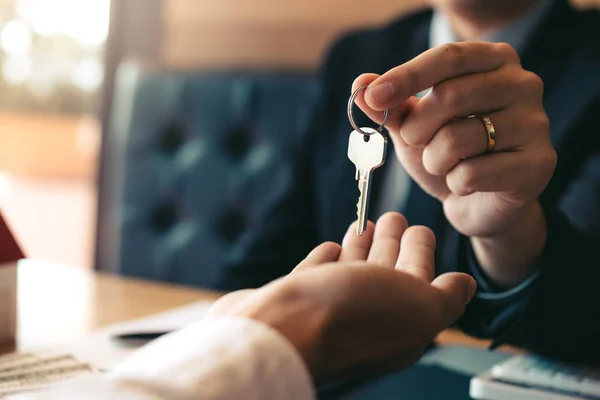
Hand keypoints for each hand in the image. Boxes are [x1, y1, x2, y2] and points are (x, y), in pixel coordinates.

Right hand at [207, 213, 475, 382]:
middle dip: (393, 244)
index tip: (419, 228)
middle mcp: (366, 319)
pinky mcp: (295, 301)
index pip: (418, 281)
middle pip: (385, 274)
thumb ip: (446, 298)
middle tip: (394, 217)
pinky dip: (326, 260)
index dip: (422, 253)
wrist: (281, 330)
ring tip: (365, 223)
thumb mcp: (419, 308)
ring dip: (361, 247)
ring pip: (351, 272)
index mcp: (401, 323)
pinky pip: (317, 275)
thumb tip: (466, 286)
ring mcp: (327, 311)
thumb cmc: (351, 316)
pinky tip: (330, 247)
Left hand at [353, 42, 556, 286]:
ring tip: (442, 165)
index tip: (373, 97)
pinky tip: (465, 184)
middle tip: (412, 141)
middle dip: (416, 127)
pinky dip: (455, 183)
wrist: (480, 203)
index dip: (407, 76)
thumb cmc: (448, 153)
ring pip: (459, 138)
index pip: (448, 57)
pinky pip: (474, 173)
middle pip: (451, 95)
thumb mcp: (413, 125)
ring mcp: (536, 123)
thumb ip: (390, 104)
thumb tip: (360, 83)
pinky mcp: (539, 163)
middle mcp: (523, 84)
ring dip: (433, 160)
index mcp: (494, 61)